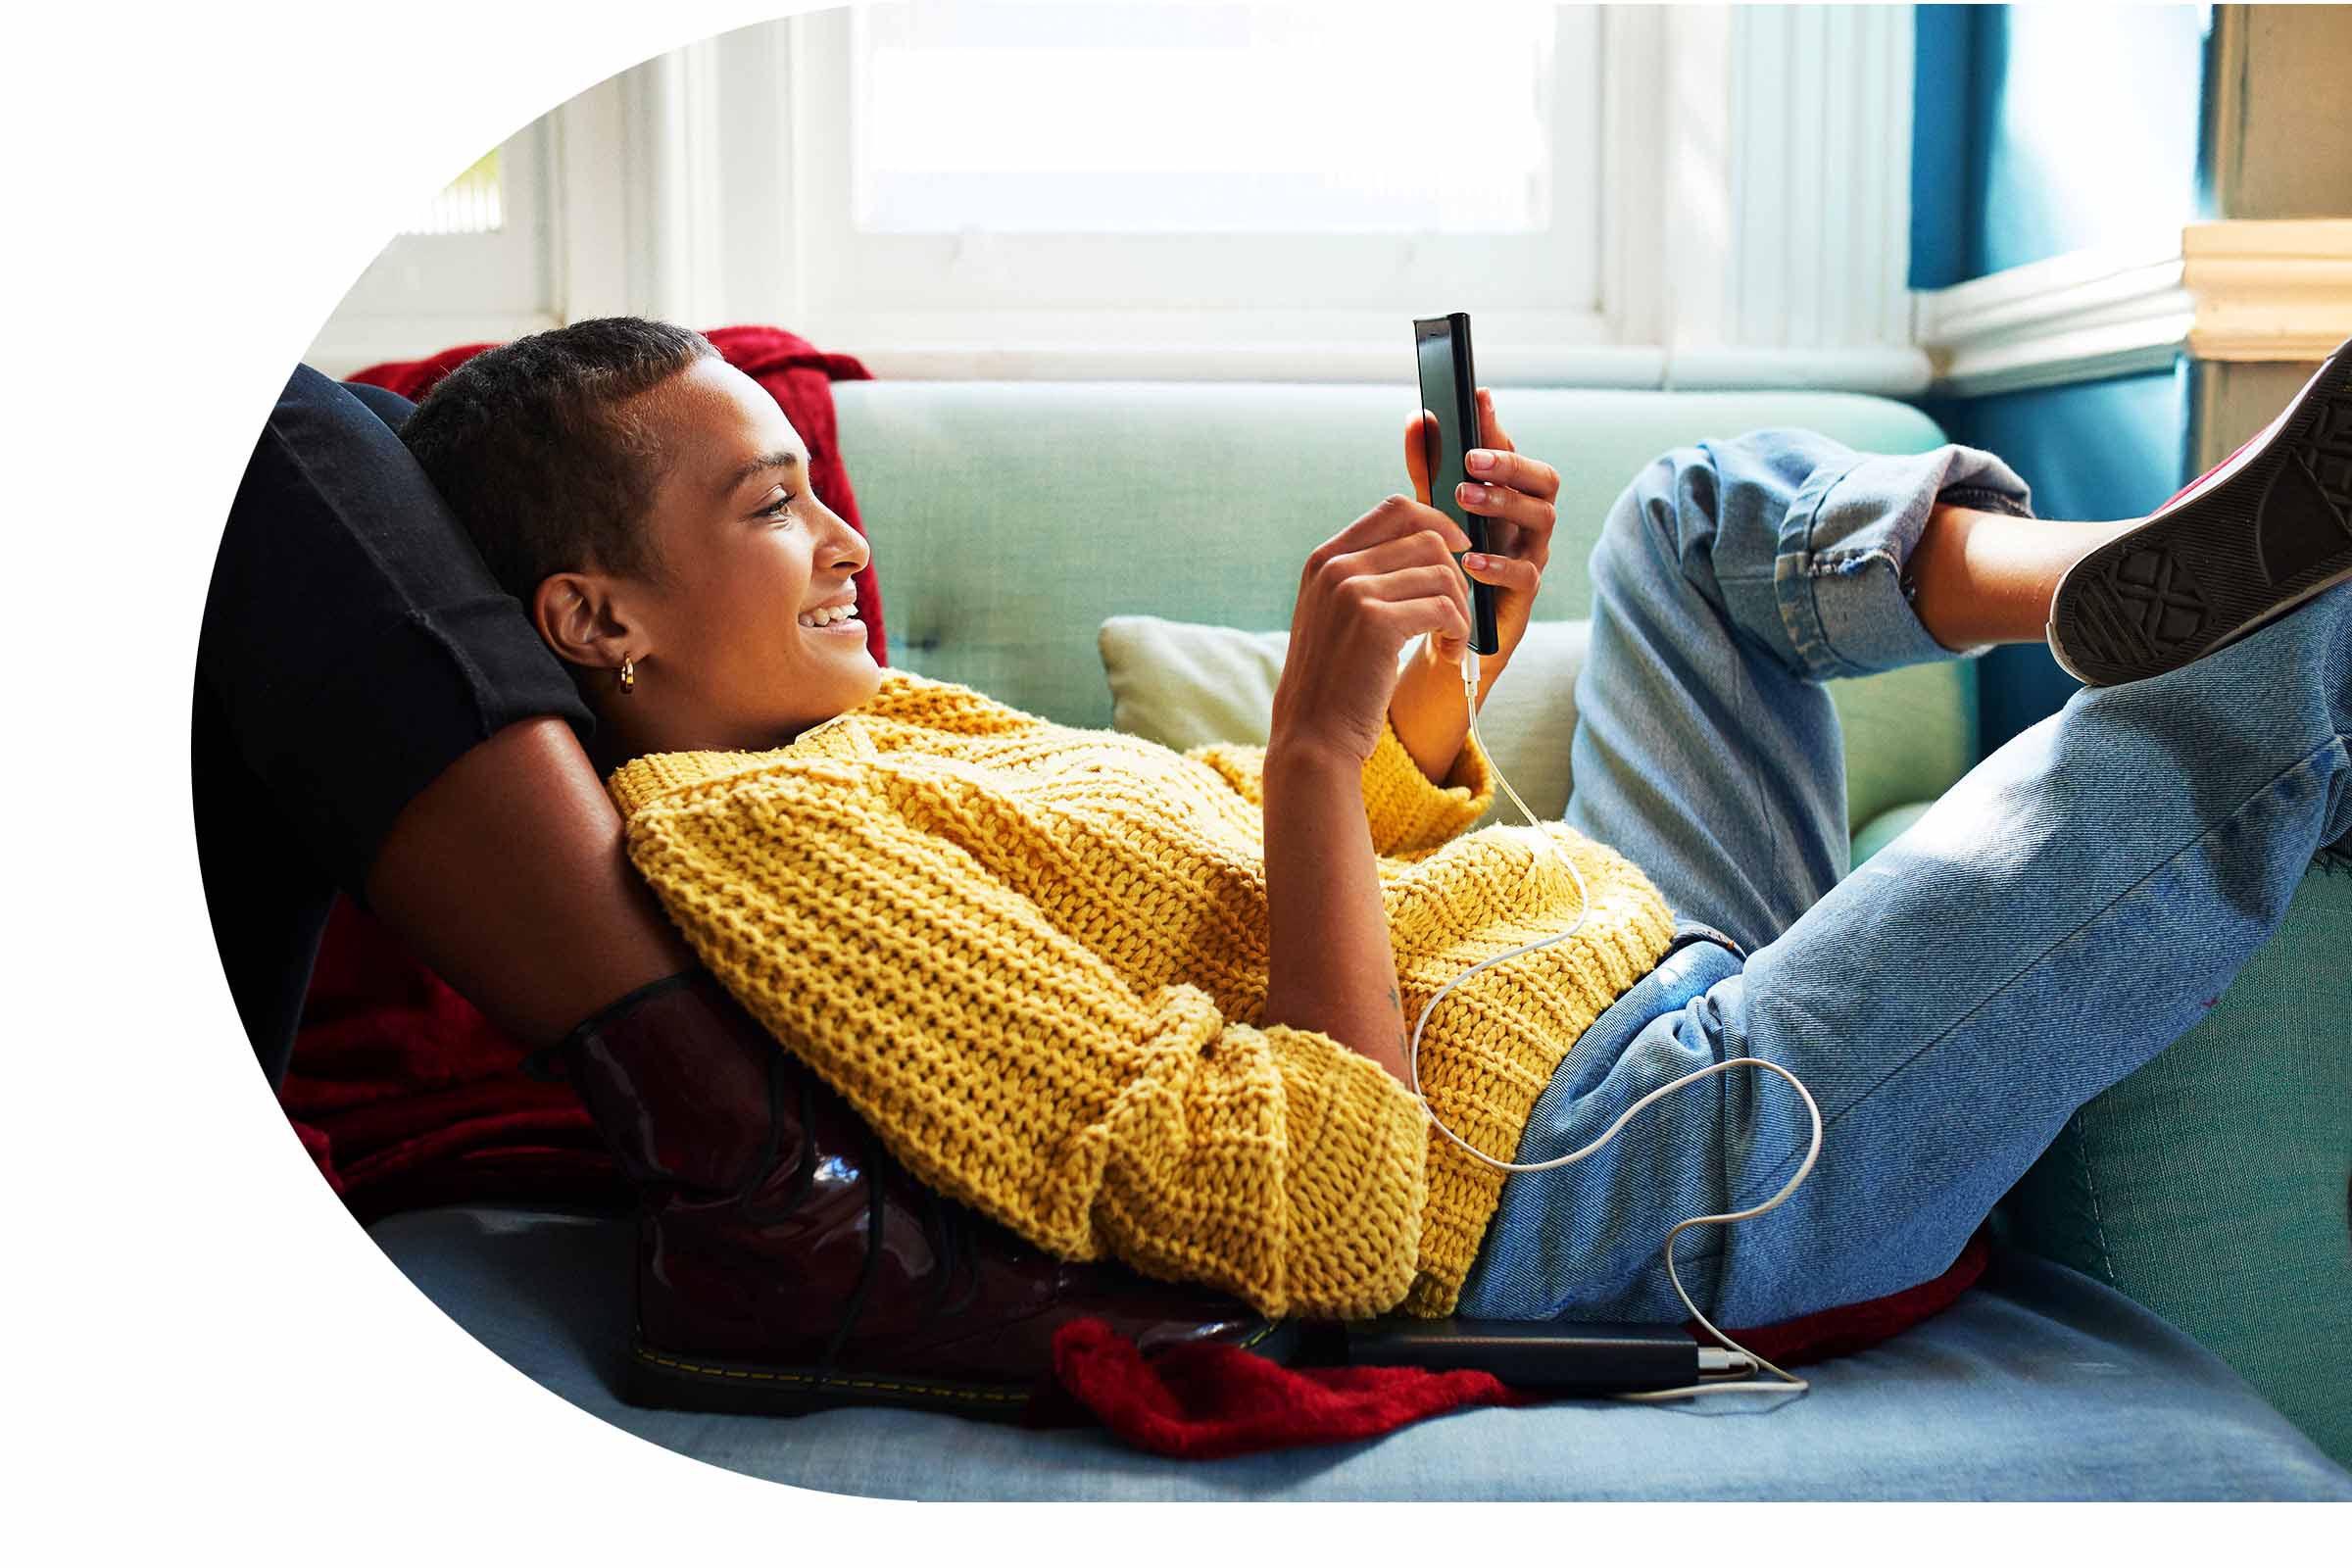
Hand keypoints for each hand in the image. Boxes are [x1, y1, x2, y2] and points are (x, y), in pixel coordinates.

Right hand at [1272, 494, 1473, 767]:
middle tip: (1455, 615)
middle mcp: (1335, 567)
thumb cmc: (1335, 681)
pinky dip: (1459, 632)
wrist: (1314, 735)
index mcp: (1325, 559)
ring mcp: (1353, 591)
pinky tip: (1451, 656)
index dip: (1438, 522)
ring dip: (1461, 609)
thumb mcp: (1336, 615)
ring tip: (1453, 642)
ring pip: (1442, 573)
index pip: (1396, 509)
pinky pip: (1444, 608)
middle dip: (1456, 576)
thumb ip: (1365, 576)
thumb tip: (1430, 542)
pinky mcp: (1376, 622)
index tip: (1459, 551)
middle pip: (1427, 538)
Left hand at [1403, 386, 1556, 680]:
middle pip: (1544, 479)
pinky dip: (1497, 563)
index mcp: (1509, 494)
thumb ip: (1427, 469)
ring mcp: (1532, 554)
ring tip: (1465, 498)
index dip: (1497, 425)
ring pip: (1542, 518)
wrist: (1448, 632)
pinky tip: (1469, 559)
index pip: (1512, 451)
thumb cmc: (1445, 562)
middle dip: (1511, 464)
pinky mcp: (1525, 593)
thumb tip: (1417, 418)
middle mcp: (1528, 519)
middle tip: (1472, 459)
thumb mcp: (1432, 511)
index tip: (1477, 397)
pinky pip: (1525, 573)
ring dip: (1505, 503)